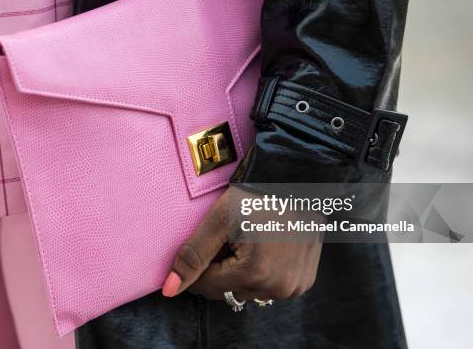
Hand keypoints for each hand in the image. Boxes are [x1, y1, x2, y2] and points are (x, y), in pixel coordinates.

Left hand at [161, 186, 322, 301]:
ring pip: (248, 291)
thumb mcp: (219, 219)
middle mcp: (278, 288)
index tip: (206, 245)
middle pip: (228, 291)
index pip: (207, 287)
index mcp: (254, 274)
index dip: (199, 268)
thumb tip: (169, 290)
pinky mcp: (303, 282)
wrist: (296, 182)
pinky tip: (264, 249)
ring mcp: (294, 287)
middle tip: (228, 240)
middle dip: (221, 270)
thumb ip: (193, 255)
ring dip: (240, 274)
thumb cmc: (255, 195)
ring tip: (248, 242)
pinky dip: (261, 274)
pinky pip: (270, 286)